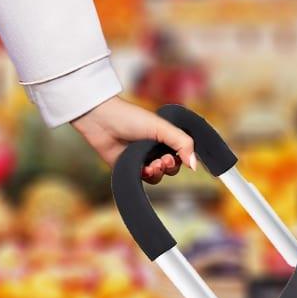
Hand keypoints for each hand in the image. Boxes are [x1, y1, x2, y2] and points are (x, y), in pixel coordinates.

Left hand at [69, 95, 198, 183]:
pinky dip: (146, 176)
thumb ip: (182, 143)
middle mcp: (154, 148)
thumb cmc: (130, 118)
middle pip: (171, 167)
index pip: (181, 153)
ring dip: (158, 173)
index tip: (176, 156)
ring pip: (158, 175)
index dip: (182, 158)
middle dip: (169, 167)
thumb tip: (194, 165)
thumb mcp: (161, 127)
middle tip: (163, 160)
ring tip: (152, 165)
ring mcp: (141, 158)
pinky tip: (143, 169)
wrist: (102, 122)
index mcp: (164, 136)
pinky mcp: (129, 167)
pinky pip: (142, 179)